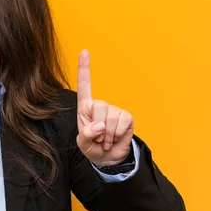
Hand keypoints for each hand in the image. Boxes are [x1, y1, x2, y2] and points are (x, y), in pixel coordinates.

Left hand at [76, 50, 133, 166]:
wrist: (109, 159)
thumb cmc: (93, 148)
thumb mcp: (84, 144)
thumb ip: (86, 135)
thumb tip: (99, 126)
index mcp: (85, 108)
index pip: (84, 86)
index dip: (84, 69)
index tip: (84, 51)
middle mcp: (100, 106)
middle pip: (100, 106)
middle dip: (98, 127)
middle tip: (98, 139)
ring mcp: (115, 110)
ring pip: (111, 117)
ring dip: (108, 135)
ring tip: (106, 141)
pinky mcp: (127, 117)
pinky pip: (123, 122)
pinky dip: (118, 134)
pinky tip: (116, 138)